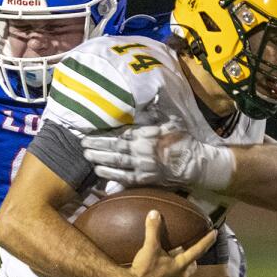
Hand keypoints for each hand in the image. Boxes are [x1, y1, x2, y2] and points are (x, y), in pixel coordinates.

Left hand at [81, 123, 233, 190]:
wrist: (194, 162)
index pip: (120, 133)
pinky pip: (123, 178)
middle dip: (96, 146)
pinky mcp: (144, 180)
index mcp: (146, 134)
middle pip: (114, 148)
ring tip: (87, 157)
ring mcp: (142, 167)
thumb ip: (155, 110)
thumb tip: (147, 96)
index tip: (91, 132)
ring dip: (99, 160)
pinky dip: (110, 176)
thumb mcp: (170, 119)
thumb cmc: (181, 139)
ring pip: (116, 164)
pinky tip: (99, 172)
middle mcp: (142, 151)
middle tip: (83, 144)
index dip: (104, 133)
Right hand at [122, 210, 216, 276]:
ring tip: (173, 257)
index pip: (198, 250)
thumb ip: (153, 230)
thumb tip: (154, 213)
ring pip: (182, 272)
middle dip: (192, 256)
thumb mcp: (149, 248)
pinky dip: (170, 272)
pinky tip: (161, 269)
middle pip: (192, 264)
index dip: (207, 240)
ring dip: (181, 265)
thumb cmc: (144, 270)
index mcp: (181, 265)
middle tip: (187, 248)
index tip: (215, 233)